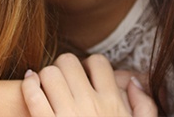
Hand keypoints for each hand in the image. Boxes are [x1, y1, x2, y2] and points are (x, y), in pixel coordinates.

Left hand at [22, 53, 156, 116]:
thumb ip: (145, 107)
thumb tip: (134, 81)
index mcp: (113, 105)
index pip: (98, 62)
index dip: (90, 65)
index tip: (85, 75)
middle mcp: (90, 106)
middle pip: (69, 62)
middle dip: (65, 67)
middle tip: (64, 79)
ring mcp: (66, 116)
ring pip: (49, 73)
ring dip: (46, 75)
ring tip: (48, 85)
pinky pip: (32, 94)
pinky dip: (29, 84)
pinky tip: (31, 84)